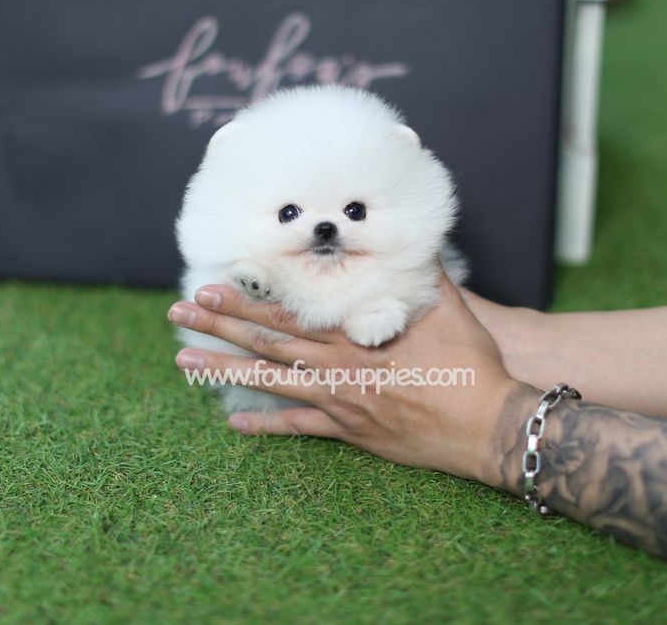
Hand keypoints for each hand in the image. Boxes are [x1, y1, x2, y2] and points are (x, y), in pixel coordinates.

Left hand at [168, 276, 523, 485]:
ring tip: (184, 364)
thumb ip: (417, 273)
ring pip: (270, 383)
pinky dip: (267, 427)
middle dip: (220, 325)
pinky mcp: (350, 430)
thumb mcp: (446, 307)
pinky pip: (300, 429)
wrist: (487, 425)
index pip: (287, 314)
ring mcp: (340, 401)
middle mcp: (337, 366)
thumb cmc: (470, 363)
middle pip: (266, 343)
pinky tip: (234, 426)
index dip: (245, 301)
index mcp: (355, 333)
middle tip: (179, 314)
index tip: (209, 287)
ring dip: (225, 371)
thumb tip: (407, 236)